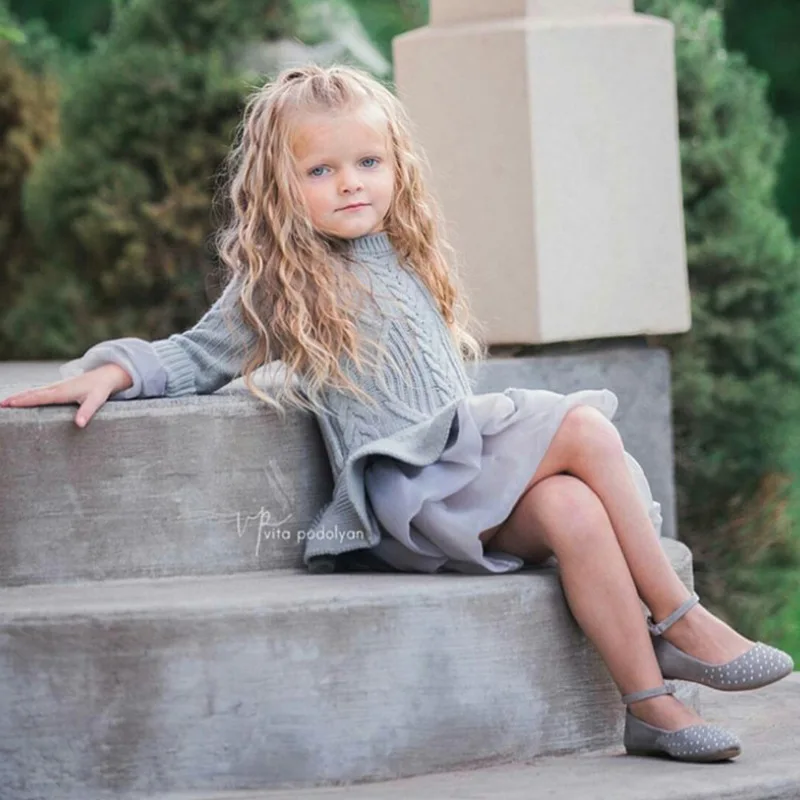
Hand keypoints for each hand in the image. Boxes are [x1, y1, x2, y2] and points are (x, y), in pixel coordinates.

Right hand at [0, 363, 133, 427]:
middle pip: (31, 393)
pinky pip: (38, 392)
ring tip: (4, 403)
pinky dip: (27, 395)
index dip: (24, 401)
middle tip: (0, 405)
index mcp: (62, 392)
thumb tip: (79, 424)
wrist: (106, 375)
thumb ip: (87, 411)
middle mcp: (56, 388)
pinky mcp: (58, 388)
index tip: (10, 404)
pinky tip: (22, 399)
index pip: (39, 397)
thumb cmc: (101, 389)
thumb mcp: (97, 400)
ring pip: (33, 392)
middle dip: (15, 399)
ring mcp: (56, 387)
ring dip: (19, 397)